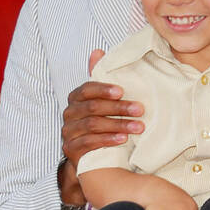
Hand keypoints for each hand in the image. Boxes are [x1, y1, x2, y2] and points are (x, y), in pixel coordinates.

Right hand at [60, 53, 144, 168]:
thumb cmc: (102, 125)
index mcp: (76, 99)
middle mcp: (69, 114)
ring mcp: (68, 132)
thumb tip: (97, 51)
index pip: (86, 90)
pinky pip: (89, 143)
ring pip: (93, 125)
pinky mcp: (71, 150)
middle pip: (92, 108)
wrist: (93, 158)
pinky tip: (124, 140)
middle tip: (140, 109)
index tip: (122, 91)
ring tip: (138, 126)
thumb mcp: (103, 102)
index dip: (103, 89)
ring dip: (118, 125)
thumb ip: (100, 78)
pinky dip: (108, 140)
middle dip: (118, 108)